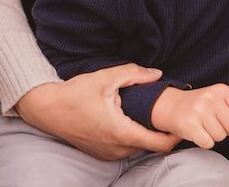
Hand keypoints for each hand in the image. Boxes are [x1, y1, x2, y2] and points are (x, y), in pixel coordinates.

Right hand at [16, 64, 180, 159]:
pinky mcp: (100, 154)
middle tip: (167, 113)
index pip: (159, 144)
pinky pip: (124, 149)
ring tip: (149, 114)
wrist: (46, 109)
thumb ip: (134, 74)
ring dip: (145, 134)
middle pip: (150, 145)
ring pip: (137, 148)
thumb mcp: (105, 78)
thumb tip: (157, 74)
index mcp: (121, 132)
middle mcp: (116, 149)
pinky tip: (129, 120)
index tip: (182, 122)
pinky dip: (131, 137)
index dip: (175, 135)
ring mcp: (107, 154)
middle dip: (161, 132)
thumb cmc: (75, 93)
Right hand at [150, 84, 228, 149]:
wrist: (174, 106)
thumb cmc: (202, 105)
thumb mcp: (222, 99)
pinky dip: (206, 142)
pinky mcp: (189, 124)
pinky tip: (200, 133)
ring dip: (216, 136)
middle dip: (228, 131)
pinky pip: (208, 143)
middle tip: (218, 125)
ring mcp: (199, 110)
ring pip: (221, 136)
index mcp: (222, 90)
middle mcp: (211, 98)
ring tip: (207, 128)